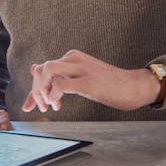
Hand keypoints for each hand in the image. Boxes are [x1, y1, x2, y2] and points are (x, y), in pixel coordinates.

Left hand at [22, 49, 160, 112]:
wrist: (136, 86)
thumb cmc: (110, 85)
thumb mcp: (81, 76)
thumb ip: (59, 75)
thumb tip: (33, 68)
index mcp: (72, 56)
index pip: (43, 68)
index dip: (33, 88)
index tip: (30, 106)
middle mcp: (74, 59)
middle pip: (42, 69)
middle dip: (35, 90)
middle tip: (42, 108)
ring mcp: (81, 69)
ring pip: (47, 71)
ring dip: (42, 91)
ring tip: (49, 106)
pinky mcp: (88, 82)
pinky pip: (61, 85)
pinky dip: (53, 96)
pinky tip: (57, 105)